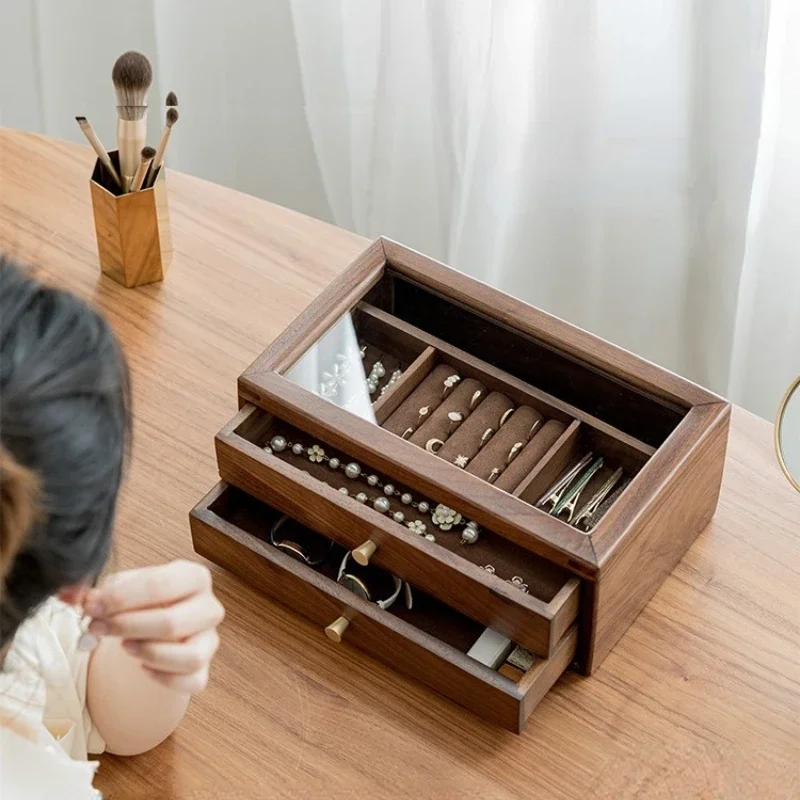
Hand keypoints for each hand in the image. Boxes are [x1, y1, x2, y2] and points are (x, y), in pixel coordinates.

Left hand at [86, 560, 224, 693]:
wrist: (156, 625)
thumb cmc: (143, 603)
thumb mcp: (122, 588)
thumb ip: (97, 591)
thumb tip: (70, 595)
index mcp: (194, 577)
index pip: (160, 585)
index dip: (120, 598)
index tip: (91, 607)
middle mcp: (208, 607)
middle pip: (172, 622)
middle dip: (126, 627)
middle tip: (96, 628)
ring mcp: (210, 640)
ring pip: (188, 656)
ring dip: (148, 652)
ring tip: (123, 646)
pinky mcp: (204, 669)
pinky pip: (190, 681)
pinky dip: (162, 677)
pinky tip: (142, 667)